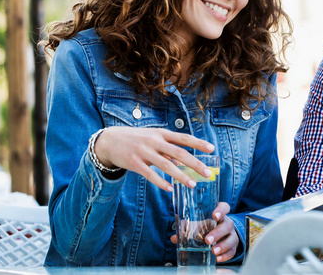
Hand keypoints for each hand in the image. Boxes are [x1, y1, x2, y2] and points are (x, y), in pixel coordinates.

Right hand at [93, 127, 214, 190]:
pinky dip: (161, 182)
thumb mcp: (152, 139)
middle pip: (179, 152)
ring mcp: (144, 151)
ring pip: (166, 165)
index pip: (183, 138)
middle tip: (208, 173)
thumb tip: (181, 163)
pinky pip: (150, 174)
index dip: (198, 143)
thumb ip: (166, 149)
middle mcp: (154, 141)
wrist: (110, 140)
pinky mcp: (134, 163)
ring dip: (181, 176)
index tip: (212, 149)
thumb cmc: (136, 140)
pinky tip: (170, 189)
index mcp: (161, 133)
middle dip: (195, 163)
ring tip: (193, 184)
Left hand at [171, 202, 238, 262]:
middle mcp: (227, 224)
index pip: (224, 207)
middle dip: (218, 232)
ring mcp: (232, 235)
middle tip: (207, 240)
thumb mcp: (199, 226)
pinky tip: (218, 258)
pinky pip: (232, 251)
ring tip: (213, 251)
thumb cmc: (207, 228)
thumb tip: (174, 237)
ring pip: (232, 239)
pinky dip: (226, 255)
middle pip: (227, 225)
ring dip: (223, 245)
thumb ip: (187, 229)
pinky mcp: (233, 246)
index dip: (221, 210)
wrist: (221, 236)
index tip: (214, 215)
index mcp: (219, 215)